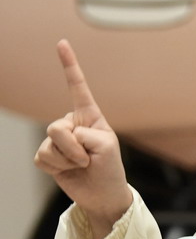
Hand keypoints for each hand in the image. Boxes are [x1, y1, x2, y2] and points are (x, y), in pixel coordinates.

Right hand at [34, 40, 130, 238]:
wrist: (103, 196)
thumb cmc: (110, 169)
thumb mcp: (107, 147)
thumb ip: (85, 135)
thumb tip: (64, 137)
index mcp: (89, 116)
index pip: (78, 87)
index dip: (69, 65)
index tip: (61, 43)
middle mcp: (72, 124)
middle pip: (56, 127)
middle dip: (72, 148)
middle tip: (87, 160)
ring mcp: (58, 140)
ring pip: (49, 143)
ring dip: (66, 160)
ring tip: (81, 166)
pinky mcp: (49, 156)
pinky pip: (42, 157)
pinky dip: (56, 167)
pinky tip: (69, 171)